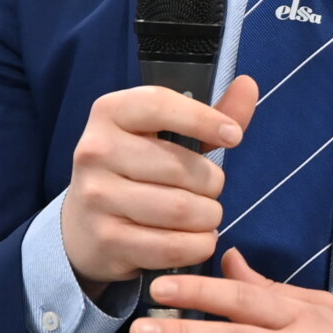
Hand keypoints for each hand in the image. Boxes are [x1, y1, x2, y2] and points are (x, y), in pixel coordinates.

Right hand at [59, 77, 258, 289]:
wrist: (83, 226)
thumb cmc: (137, 171)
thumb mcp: (167, 136)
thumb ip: (211, 114)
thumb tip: (248, 85)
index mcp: (110, 113)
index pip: (160, 104)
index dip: (204, 119)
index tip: (234, 137)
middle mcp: (95, 151)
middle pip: (181, 167)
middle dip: (212, 183)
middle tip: (209, 190)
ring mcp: (97, 197)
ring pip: (182, 210)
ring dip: (208, 217)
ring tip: (204, 215)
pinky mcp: (106, 239)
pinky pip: (173, 246)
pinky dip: (198, 245)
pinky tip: (196, 238)